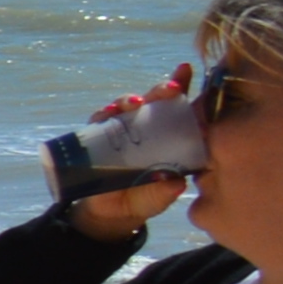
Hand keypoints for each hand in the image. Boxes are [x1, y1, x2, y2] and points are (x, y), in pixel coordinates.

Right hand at [64, 64, 195, 238]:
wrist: (110, 213)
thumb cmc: (144, 199)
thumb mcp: (158, 198)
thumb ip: (166, 191)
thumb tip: (176, 183)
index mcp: (168, 135)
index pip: (178, 106)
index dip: (182, 85)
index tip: (185, 70)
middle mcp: (145, 127)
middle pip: (153, 100)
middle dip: (160, 90)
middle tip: (169, 89)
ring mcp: (121, 130)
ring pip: (125, 106)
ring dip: (128, 100)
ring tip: (134, 104)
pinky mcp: (97, 138)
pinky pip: (98, 121)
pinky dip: (102, 115)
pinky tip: (106, 114)